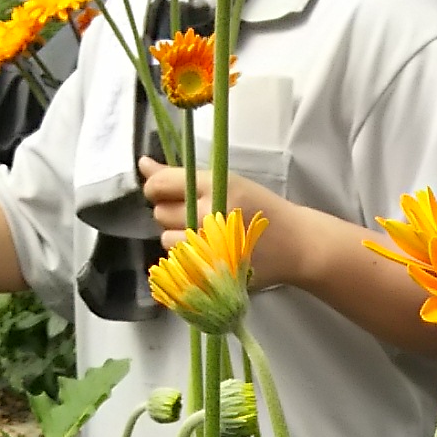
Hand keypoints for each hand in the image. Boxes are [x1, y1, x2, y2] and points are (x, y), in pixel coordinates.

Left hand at [141, 156, 308, 279]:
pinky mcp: (211, 271)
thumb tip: (142, 164)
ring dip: (178, 236)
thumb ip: (181, 176)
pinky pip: (179, 262)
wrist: (295, 246)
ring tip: (204, 234)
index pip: (160, 184)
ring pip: (166, 239)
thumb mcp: (226, 182)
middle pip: (159, 213)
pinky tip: (207, 252)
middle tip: (197, 213)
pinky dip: (188, 256)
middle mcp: (208, 216)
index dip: (155, 187)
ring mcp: (209, 248)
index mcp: (215, 186)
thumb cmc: (260, 209)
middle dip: (171, 212)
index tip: (165, 191)